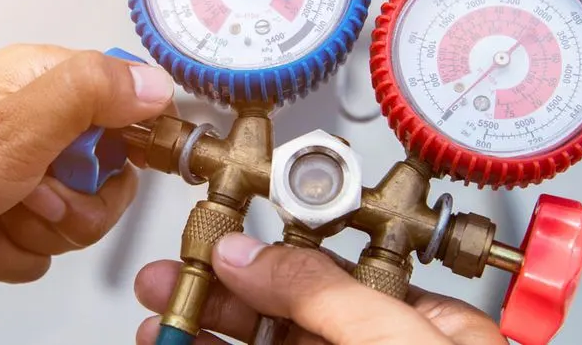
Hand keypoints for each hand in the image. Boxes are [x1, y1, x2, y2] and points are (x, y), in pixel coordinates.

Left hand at [0, 45, 174, 282]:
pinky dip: (9, 251)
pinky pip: (38, 245)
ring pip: (76, 218)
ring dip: (38, 233)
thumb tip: (156, 83)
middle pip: (111, 176)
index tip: (105, 172)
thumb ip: (93, 97)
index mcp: (45, 83)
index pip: (132, 104)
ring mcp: (16, 165)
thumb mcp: (15, 129)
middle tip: (34, 196)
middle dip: (78, 207)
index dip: (134, 147)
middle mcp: (35, 119)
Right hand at [134, 233, 506, 343]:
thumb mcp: (394, 344)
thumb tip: (250, 253)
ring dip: (207, 342)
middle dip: (219, 299)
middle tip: (166, 285)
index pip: (329, 276)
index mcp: (421, 331)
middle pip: (284, 319)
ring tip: (160, 327)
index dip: (264, 257)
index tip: (212, 248)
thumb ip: (323, 294)